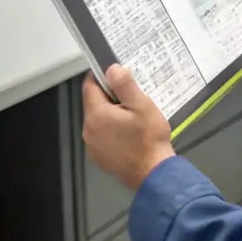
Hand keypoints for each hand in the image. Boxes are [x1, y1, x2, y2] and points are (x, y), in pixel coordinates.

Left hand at [82, 67, 174, 189]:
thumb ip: (124, 85)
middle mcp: (88, 130)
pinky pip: (101, 134)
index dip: (101, 75)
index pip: (90, 86)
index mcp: (96, 114)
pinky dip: (110, 129)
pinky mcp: (98, 157)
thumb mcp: (142, 106)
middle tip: (131, 94)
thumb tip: (111, 68)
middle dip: (109, 95)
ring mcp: (92, 145)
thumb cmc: (148, 137)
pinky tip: (128, 132)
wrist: (152, 172)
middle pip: (93, 103)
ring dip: (110, 113)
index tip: (116, 72)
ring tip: (132, 114)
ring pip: (97, 119)